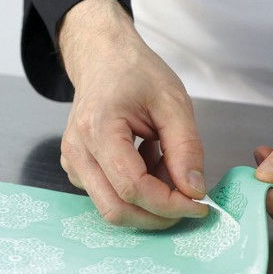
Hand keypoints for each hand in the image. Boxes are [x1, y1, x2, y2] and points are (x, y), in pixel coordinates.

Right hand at [59, 0, 207, 228]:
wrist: (103, 59)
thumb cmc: (136, 74)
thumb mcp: (173, 103)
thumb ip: (186, 149)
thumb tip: (194, 192)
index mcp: (98, 129)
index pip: (133, 187)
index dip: (169, 204)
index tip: (200, 204)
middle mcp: (78, 151)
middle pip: (117, 209)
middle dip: (159, 214)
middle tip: (189, 199)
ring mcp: (72, 163)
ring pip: (113, 207)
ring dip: (149, 201)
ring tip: (165, 164)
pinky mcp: (77, 170)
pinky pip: (109, 196)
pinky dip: (137, 192)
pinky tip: (148, 162)